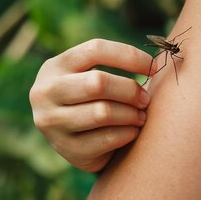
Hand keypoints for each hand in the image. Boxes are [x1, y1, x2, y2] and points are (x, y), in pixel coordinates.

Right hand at [30, 39, 153, 171]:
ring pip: (103, 113)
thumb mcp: (87, 75)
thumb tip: (155, 62)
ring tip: (141, 116)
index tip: (153, 67)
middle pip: (98, 82)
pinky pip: (107, 139)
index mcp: (54, 67)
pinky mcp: (67, 150)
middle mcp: (45, 93)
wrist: (71, 140)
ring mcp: (52, 123)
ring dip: (131, 114)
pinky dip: (127, 134)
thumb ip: (111, 66)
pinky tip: (132, 131)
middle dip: (129, 90)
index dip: (129, 56)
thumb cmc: (90, 99)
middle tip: (145, 99)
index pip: (95, 50)